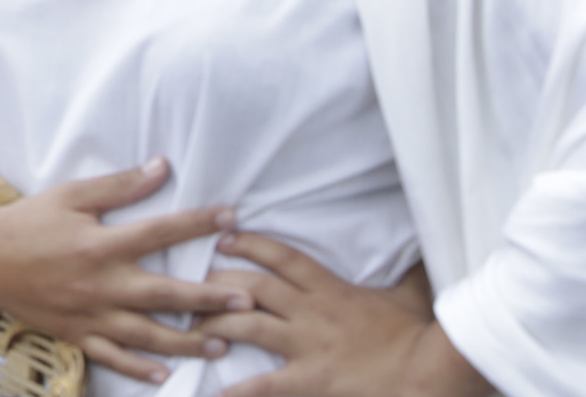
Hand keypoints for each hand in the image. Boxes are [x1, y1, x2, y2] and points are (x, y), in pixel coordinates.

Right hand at [0, 157, 250, 383]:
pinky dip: (139, 368)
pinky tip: (165, 374)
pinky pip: (112, 356)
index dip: (197, 223)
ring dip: (187, 341)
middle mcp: (100, 284)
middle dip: (209, 299)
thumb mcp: (71, 194)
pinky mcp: (74, 334)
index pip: (159, 232)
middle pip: (164, 294)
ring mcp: (88, 314)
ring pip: (147, 335)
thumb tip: (162, 167)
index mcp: (100, 245)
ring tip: (222, 344)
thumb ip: (119, 186)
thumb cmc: (26, 220)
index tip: (230, 217)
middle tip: (247, 300)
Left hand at [199, 235, 489, 396]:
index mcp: (330, 289)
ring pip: (247, 324)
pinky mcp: (311, 380)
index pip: (282, 257)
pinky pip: (265, 384)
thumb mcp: (411, 294)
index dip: (249, 245)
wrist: (431, 374)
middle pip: (251, 286)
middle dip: (216, 282)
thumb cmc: (421, 337)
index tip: (223, 240)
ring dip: (214, 323)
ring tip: (190, 325)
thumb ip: (407, 271)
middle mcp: (311, 312)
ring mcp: (308, 346)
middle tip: (190, 284)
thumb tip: (418, 251)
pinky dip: (237, 389)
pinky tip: (214, 391)